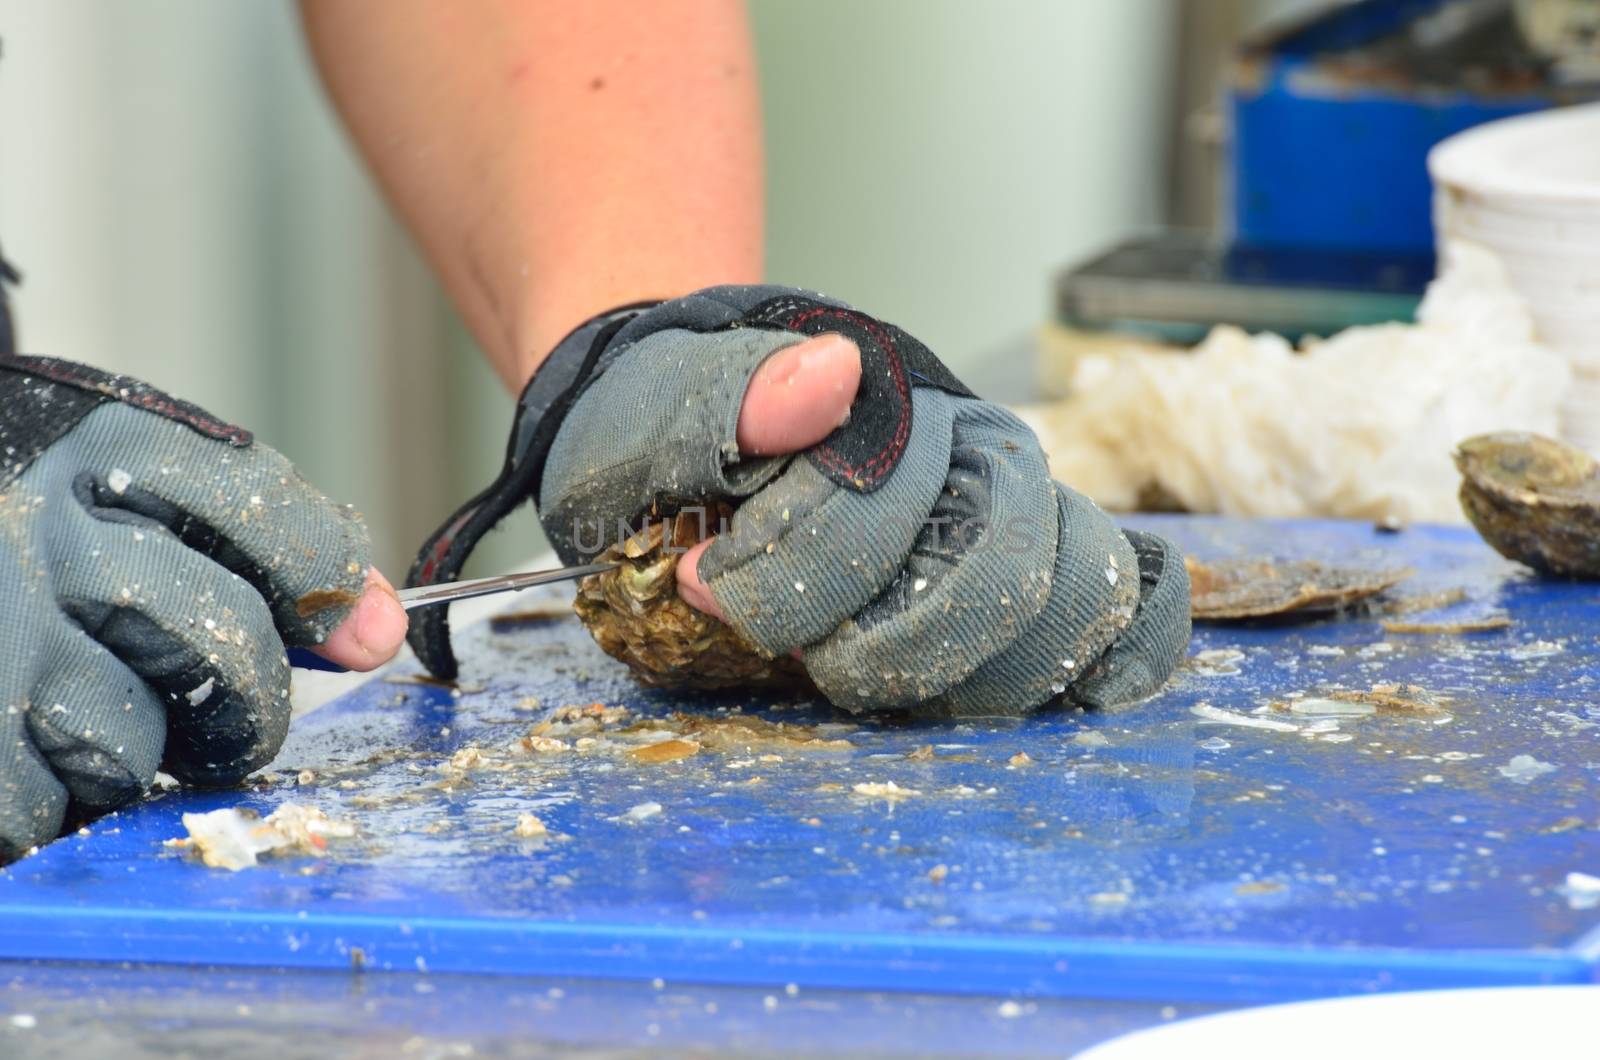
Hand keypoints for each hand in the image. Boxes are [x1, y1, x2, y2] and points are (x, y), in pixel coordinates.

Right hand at [0, 354, 405, 859]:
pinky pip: (45, 804)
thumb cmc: (51, 548)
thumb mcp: (146, 503)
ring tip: (101, 720)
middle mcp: (41, 530)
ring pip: (131, 741)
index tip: (352, 629)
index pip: (270, 514)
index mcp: (106, 454)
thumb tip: (377, 631)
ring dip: (138, 758)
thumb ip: (271, 550)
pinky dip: (58, 802)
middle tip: (233, 716)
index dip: (323, 581)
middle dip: (250, 699)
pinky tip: (39, 751)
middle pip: (221, 637)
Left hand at [408, 286, 1189, 715]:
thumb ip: (724, 396)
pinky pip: (1136, 613)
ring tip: (889, 682)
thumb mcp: (654, 408)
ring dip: (981, 675)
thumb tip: (835, 372)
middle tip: (811, 658)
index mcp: (889, 413)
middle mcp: (977, 458)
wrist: (706, 438)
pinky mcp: (1046, 576)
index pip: (882, 509)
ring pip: (1077, 601)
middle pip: (1004, 568)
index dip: (789, 574)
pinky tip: (1069, 696)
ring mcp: (1024, 518)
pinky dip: (1120, 660)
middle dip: (895, 646)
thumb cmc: (677, 434)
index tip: (705, 587)